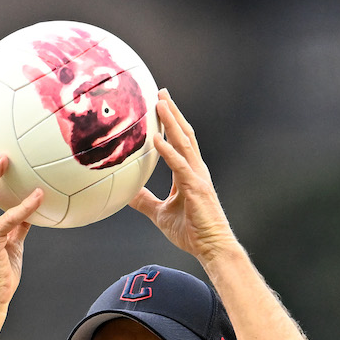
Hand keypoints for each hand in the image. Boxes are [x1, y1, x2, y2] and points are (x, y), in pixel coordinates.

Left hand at [130, 92, 237, 262]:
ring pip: (184, 143)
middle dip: (172, 112)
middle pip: (184, 134)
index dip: (171, 123)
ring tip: (160, 103)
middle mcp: (196, 170)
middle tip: (161, 91)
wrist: (212, 248)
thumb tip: (127, 193)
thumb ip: (145, 201)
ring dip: (172, 122)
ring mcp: (197, 177)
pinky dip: (167, 151)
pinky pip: (179, 165)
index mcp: (189, 173)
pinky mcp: (195, 188)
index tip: (161, 104)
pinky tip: (156, 139)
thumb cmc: (191, 232)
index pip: (180, 142)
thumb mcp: (160, 214)